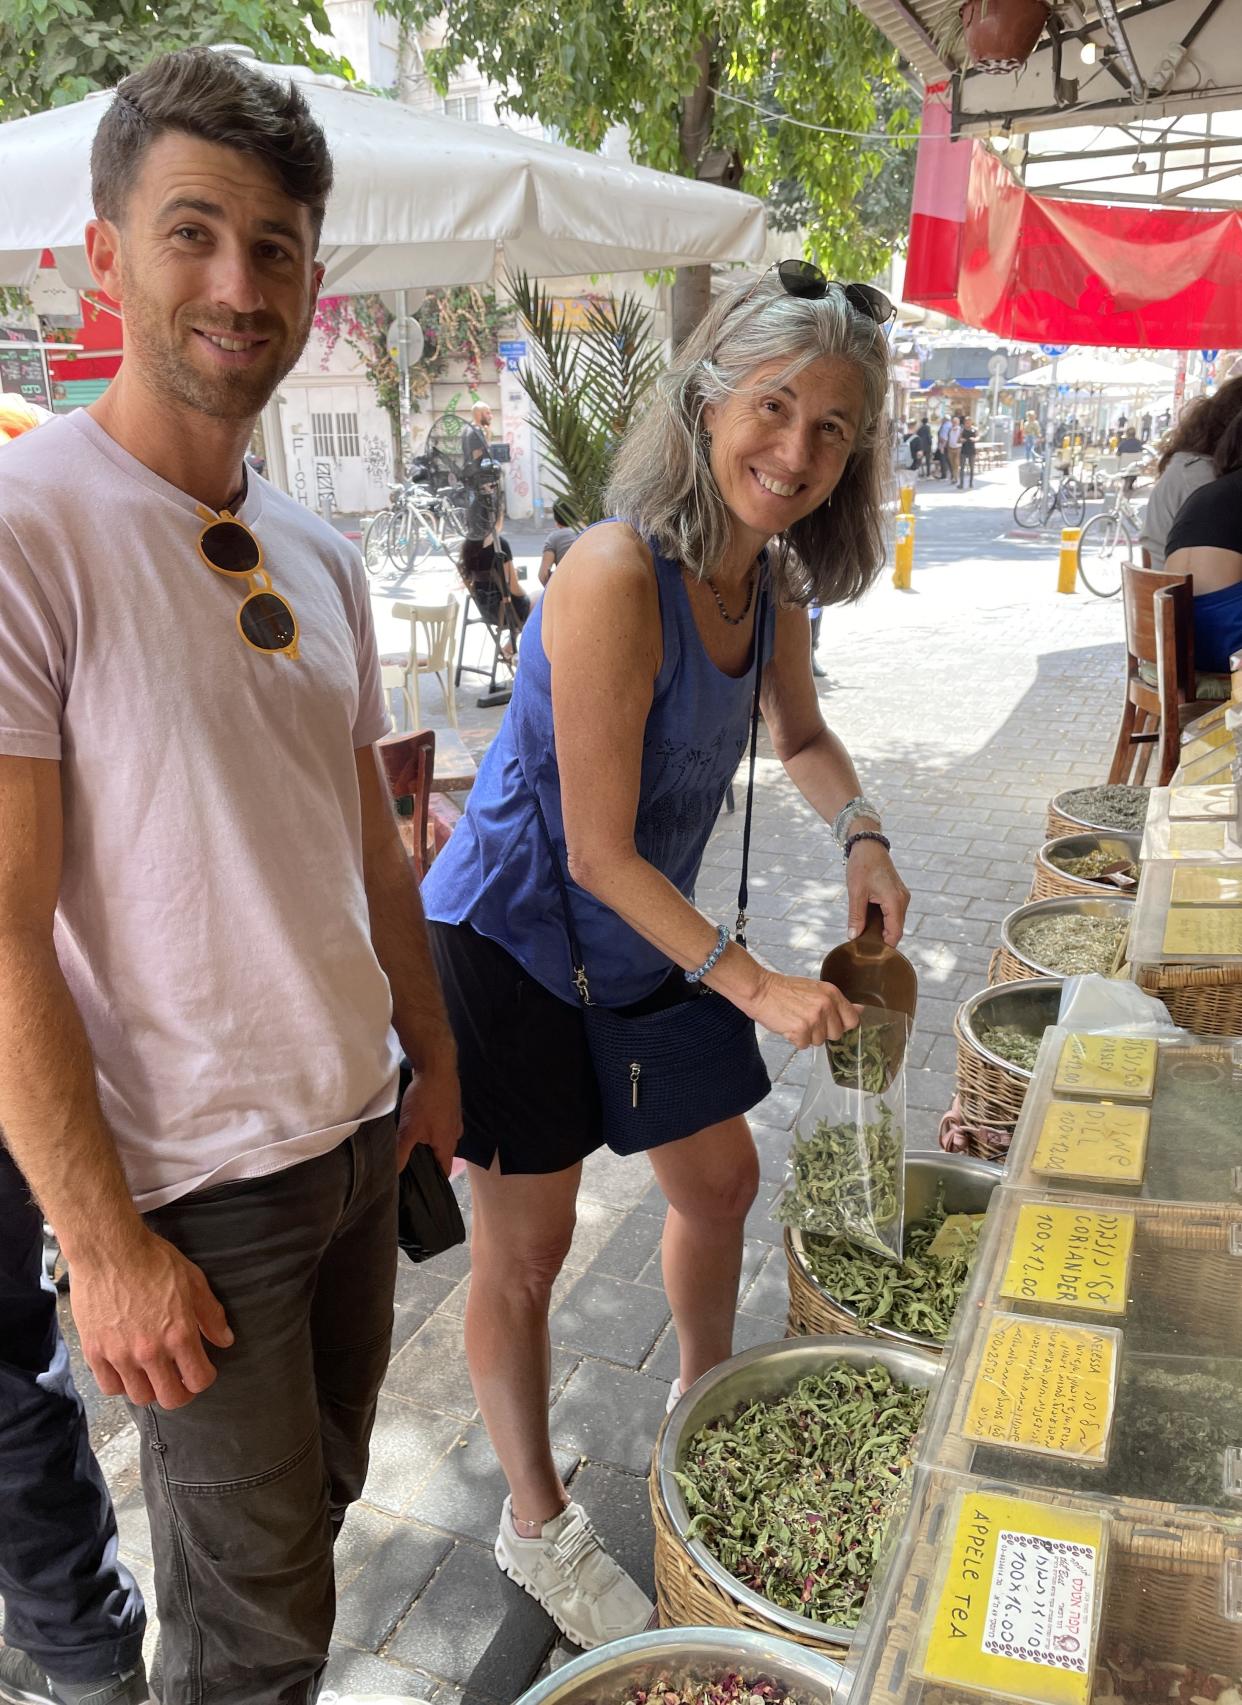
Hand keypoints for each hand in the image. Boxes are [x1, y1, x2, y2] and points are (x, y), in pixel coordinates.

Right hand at [70, 1227, 232, 1409]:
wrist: (109, 1249)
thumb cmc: (152, 1260)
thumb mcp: (193, 1281)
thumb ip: (211, 1315)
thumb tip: (225, 1340)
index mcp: (179, 1334)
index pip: (198, 1380)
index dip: (204, 1379)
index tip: (202, 1371)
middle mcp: (150, 1351)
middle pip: (170, 1398)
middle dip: (181, 1393)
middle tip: (180, 1381)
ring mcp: (120, 1354)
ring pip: (140, 1397)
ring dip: (151, 1389)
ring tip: (153, 1374)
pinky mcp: (95, 1352)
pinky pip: (109, 1387)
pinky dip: (121, 1384)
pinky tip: (128, 1370)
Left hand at [396, 1061, 461, 1175]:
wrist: (437, 1067)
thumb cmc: (424, 1101)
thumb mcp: (409, 1129)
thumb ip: (402, 1153)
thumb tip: (395, 1175)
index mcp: (448, 1145)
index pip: (444, 1171)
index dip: (433, 1180)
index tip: (419, 1185)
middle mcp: (455, 1135)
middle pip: (443, 1155)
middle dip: (429, 1161)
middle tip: (410, 1164)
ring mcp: (455, 1120)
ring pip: (442, 1139)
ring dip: (430, 1143)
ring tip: (412, 1144)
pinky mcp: (450, 1107)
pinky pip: (441, 1125)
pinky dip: (432, 1128)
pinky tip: (420, 1123)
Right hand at [744, 969, 860, 1049]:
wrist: (759, 988)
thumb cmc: (784, 989)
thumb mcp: (815, 989)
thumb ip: (837, 1002)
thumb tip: (860, 1009)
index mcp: (832, 993)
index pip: (853, 1020)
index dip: (842, 1025)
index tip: (830, 1022)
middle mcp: (826, 1005)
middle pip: (836, 1034)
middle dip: (822, 1031)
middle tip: (805, 1018)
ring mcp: (813, 1018)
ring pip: (819, 1041)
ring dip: (807, 1036)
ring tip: (794, 1020)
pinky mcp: (800, 1030)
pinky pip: (803, 1045)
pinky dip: (795, 1039)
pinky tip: (787, 1025)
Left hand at [845, 842, 910, 946]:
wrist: (868, 845)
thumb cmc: (862, 865)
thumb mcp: (856, 893)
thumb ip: (856, 916)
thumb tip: (853, 937)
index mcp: (895, 901)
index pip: (895, 934)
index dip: (884, 947)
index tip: (870, 953)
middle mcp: (903, 900)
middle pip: (896, 930)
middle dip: (881, 939)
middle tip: (863, 945)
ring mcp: (902, 897)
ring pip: (895, 922)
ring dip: (882, 928)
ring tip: (864, 932)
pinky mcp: (898, 894)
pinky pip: (893, 913)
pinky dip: (883, 919)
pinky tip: (869, 920)